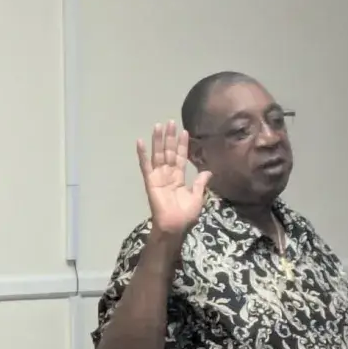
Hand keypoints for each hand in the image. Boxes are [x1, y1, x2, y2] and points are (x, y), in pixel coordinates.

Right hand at [137, 120, 212, 235]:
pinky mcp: (150, 181)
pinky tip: (140, 141)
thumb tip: (208, 172)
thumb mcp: (198, 197)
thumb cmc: (186, 215)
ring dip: (158, 140)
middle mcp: (168, 174)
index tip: (184, 131)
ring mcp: (158, 177)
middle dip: (170, 137)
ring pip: (158, 155)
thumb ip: (200, 183)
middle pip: (169, 152)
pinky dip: (142, 154)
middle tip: (171, 122)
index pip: (180, 157)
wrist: (175, 226)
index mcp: (179, 178)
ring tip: (158, 126)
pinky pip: (145, 166)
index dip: (182, 145)